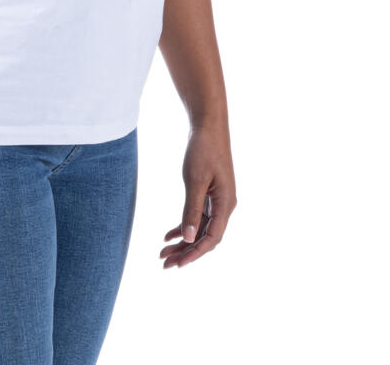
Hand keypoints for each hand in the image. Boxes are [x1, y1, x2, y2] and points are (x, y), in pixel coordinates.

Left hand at [161, 123, 235, 268]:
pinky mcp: (209, 193)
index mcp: (226, 204)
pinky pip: (197, 216)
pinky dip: (183, 226)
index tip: (177, 265)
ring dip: (183, 241)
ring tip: (163, 253)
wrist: (208, 125)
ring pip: (199, 228)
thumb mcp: (195, 180)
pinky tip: (168, 235)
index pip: (211, 238)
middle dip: (185, 252)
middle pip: (205, 236)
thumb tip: (188, 238)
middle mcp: (224, 205)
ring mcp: (217, 200)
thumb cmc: (204, 149)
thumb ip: (192, 209)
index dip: (194, 253)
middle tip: (164, 264)